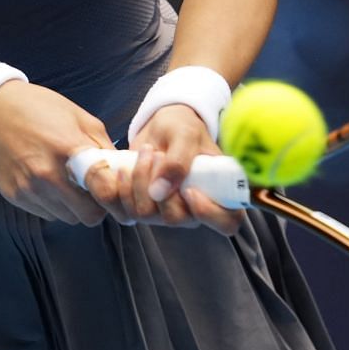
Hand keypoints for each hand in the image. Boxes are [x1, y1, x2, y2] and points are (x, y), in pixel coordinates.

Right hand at [0, 82, 113, 224]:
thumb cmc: (41, 109)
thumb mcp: (80, 118)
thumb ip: (103, 147)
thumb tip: (121, 172)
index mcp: (69, 150)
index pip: (105, 192)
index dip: (115, 195)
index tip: (113, 189)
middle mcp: (48, 174)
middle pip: (87, 216)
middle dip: (95, 206)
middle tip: (93, 190)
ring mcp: (29, 188)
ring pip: (67, 218)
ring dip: (73, 207)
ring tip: (69, 183)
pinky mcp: (14, 196)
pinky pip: (46, 214)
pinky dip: (53, 205)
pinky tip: (49, 182)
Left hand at [81, 103, 241, 235]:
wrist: (161, 127)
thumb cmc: (183, 128)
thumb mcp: (185, 135)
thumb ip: (178, 162)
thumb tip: (159, 192)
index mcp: (219, 192)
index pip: (227, 222)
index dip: (209, 214)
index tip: (190, 190)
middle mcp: (194, 209)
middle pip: (176, 218)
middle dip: (160, 184)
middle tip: (158, 154)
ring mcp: (167, 211)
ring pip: (146, 214)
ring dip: (139, 180)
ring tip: (146, 152)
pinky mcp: (143, 208)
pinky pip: (126, 211)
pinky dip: (121, 188)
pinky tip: (124, 169)